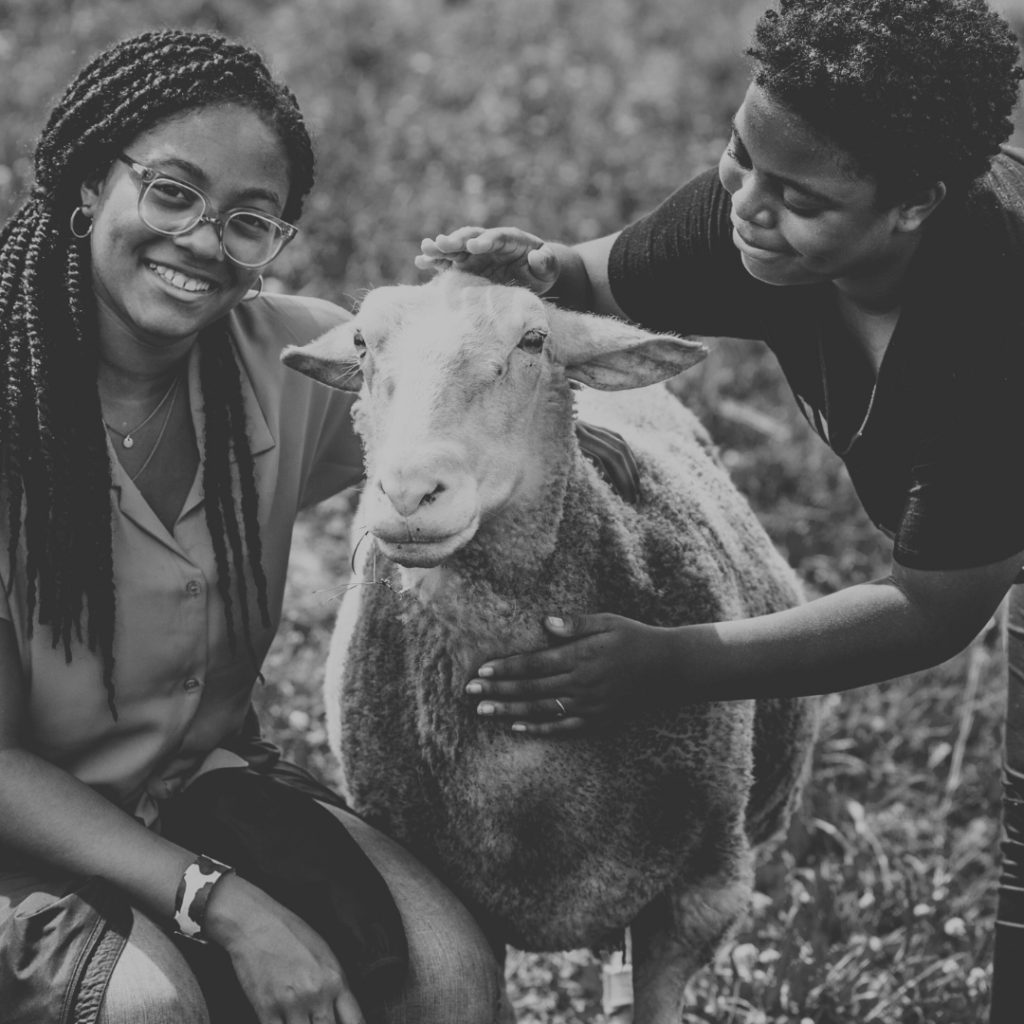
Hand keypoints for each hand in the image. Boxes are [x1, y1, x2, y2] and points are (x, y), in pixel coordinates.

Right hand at [205, 873, 365, 1023]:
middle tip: (319, 1022)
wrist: (256, 923)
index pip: (355, 1020)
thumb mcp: (324, 954)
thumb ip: (335, 985)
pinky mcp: (266, 1010)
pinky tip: (285, 1022)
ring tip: (303, 1021)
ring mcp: (291, 1004)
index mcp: (335, 978)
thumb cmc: (291, 934)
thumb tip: (342, 1014)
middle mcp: (316, 993)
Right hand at [415, 225, 559, 293]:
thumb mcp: (550, 267)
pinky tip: (421, 262)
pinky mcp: (468, 265)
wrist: (532, 274)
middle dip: (456, 241)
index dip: (486, 241)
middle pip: (471, 238)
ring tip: (424, 249)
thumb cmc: (543, 269)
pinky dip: (437, 262)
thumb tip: (537, 257)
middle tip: (440, 243)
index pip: (498, 237)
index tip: (474, 247)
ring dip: (440, 248)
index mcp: (511, 239)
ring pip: (456, 248)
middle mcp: (490, 242)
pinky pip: (450, 262)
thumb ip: (546, 262)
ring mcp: (476, 254)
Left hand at [466, 613, 675, 734]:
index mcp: (582, 656)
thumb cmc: (636, 639)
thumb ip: (577, 624)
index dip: (506, 668)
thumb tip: (546, 623)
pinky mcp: (597, 720)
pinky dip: (538, 728)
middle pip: (531, 688)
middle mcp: (582, 683)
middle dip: (497, 690)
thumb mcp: (608, 622)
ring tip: (483, 710)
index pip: (535, 663)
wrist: (670, 670)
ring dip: (509, 710)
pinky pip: (562, 728)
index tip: (481, 669)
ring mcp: (589, 706)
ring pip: (541, 710)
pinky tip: (516, 726)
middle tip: (469, 692)